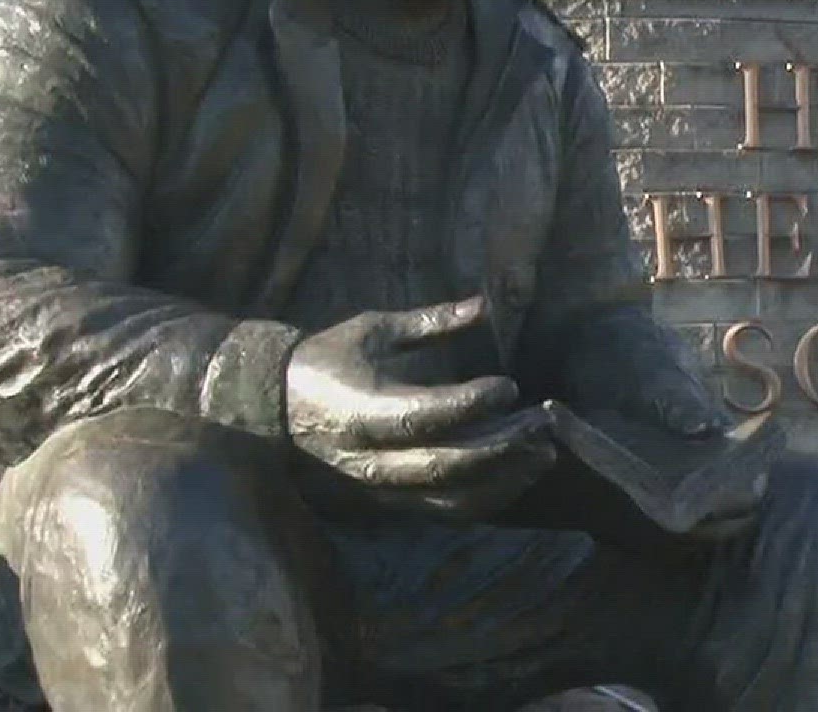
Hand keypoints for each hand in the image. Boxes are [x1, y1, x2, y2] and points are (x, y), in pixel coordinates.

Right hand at [286, 296, 555, 519]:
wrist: (272, 409)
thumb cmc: (326, 358)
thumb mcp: (371, 330)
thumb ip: (429, 323)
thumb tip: (483, 305)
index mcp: (361, 409)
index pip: (425, 415)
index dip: (473, 404)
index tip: (511, 386)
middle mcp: (369, 459)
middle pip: (447, 463)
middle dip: (504, 446)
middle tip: (545, 423)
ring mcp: (378, 488)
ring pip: (451, 498)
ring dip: (505, 479)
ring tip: (544, 455)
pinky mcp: (387, 504)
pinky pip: (443, 511)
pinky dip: (486, 499)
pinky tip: (516, 477)